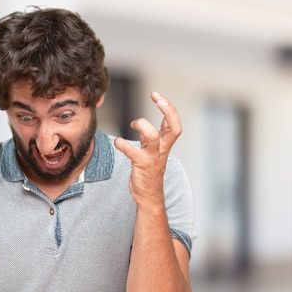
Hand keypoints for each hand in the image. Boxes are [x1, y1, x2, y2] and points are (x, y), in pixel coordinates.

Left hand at [114, 91, 181, 206]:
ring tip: (133, 123)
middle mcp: (162, 149)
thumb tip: (141, 124)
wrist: (149, 196)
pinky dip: (122, 144)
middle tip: (157, 97)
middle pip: (174, 127)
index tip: (157, 96)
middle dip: (168, 109)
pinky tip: (117, 142)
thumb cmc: (149, 173)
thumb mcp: (152, 152)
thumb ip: (149, 138)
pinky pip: (132, 151)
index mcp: (165, 144)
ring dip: (142, 125)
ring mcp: (153, 157)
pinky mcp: (141, 165)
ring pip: (153, 137)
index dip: (168, 107)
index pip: (174, 123)